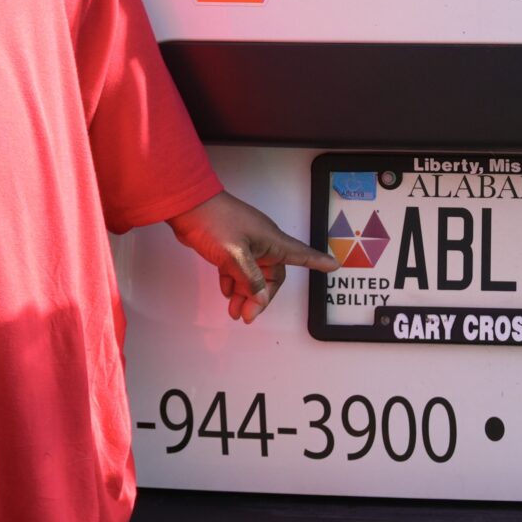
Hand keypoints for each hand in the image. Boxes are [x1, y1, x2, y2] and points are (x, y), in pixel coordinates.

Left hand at [166, 191, 337, 322]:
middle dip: (261, 297)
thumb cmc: (215, 222)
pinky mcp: (230, 247)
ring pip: (253, 276)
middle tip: (247, 315)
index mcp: (271, 240)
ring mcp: (246, 244)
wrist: (188, 206)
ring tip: (235, 311)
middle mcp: (263, 243)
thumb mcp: (235, 254)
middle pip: (272, 276)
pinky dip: (234, 283)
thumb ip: (250, 278)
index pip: (301, 254)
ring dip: (246, 294)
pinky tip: (227, 292)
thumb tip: (261, 297)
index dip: (318, 262)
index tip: (333, 266)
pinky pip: (239, 270)